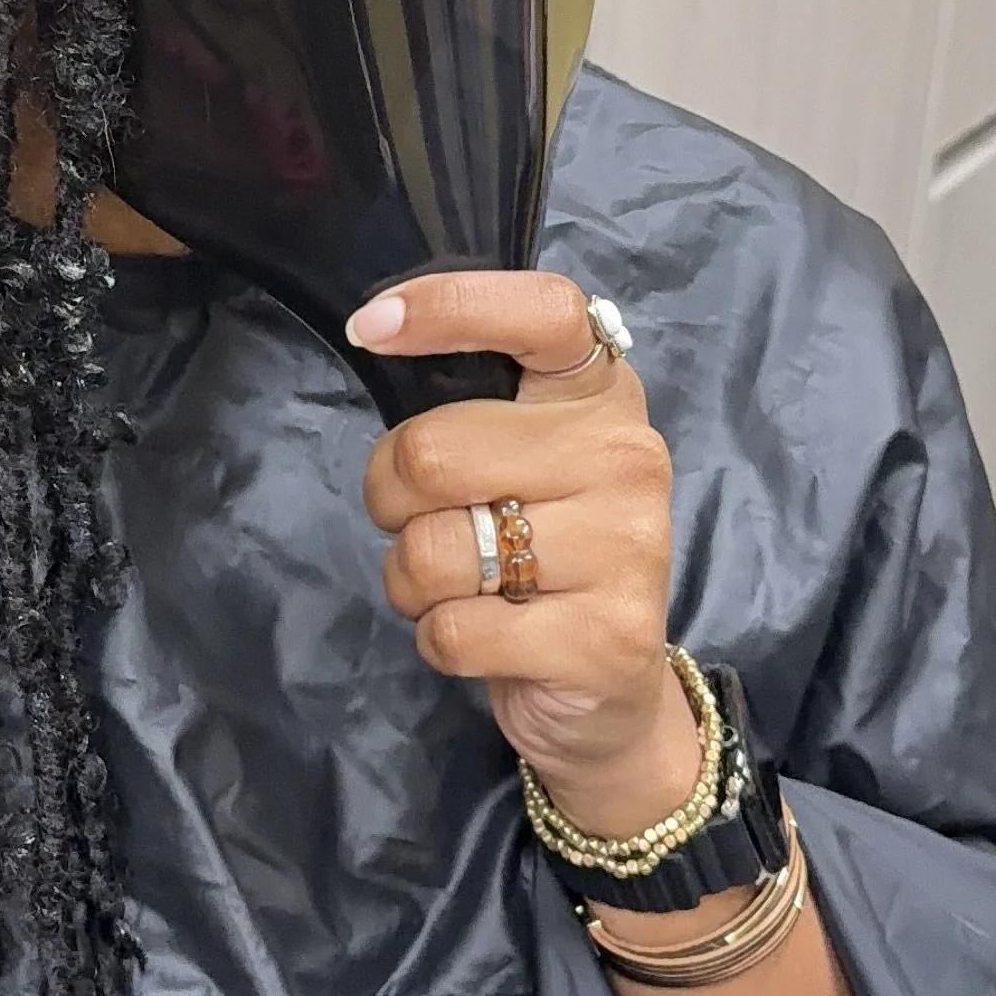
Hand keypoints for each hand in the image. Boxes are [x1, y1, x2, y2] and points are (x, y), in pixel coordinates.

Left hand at [353, 269, 698, 840]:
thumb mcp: (521, 458)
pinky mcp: (606, 640)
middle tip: (420, 521)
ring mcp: (626, 549)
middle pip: (435, 451)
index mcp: (602, 394)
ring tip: (459, 587)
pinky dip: (439, 640)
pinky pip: (454, 631)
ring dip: (412, 580)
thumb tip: (378, 333)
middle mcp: (627, 457)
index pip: (543, 312)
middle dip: (390, 496)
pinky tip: (485, 639)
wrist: (608, 690)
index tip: (368, 325)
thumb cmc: (540, 551)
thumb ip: (473, 402)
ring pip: (436, 550)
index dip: (449, 305)